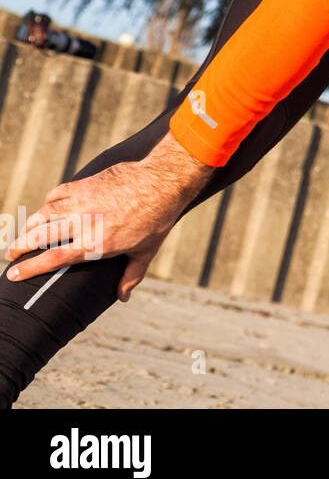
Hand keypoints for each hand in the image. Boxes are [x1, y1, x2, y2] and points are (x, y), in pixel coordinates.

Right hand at [3, 131, 213, 300]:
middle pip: (39, 236)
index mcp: (95, 244)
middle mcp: (83, 224)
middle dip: (19, 246)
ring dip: (30, 224)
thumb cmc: (157, 219)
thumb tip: (123, 297)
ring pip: (44, 214)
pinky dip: (49, 201)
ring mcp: (82, 202)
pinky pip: (58, 193)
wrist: (163, 181)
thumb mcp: (146, 252)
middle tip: (10, 254)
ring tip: (25, 233)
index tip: (13, 274)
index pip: (53, 259)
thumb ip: (131, 276)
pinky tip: (48, 207)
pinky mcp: (85, 184)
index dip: (29, 268)